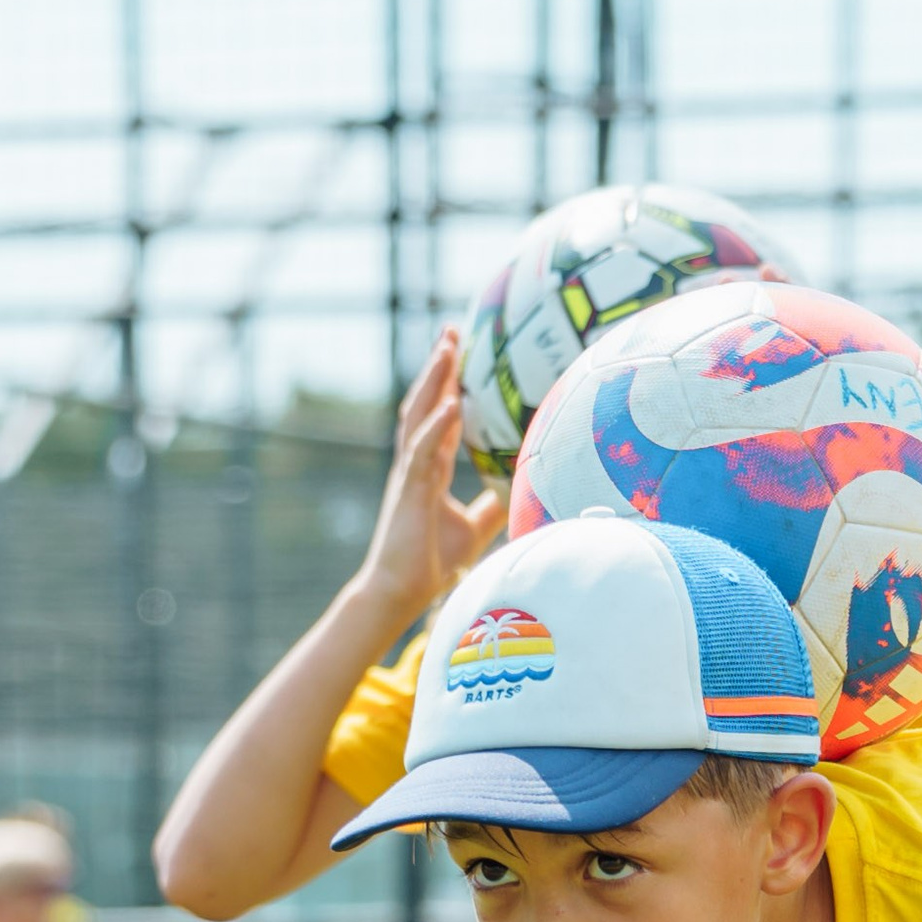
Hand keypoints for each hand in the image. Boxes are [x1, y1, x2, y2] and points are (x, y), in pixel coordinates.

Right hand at [355, 329, 505, 628]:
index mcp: (429, 467)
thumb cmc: (433, 561)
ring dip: (432, 381)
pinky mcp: (409, 492)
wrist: (401, 591)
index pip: (440, 415)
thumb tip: (520, 493)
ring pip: (419, 416)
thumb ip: (491, 506)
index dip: (449, 382)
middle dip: (438, 366)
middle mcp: (417, 462)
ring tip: (446, 348)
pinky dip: (436, 427)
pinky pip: (422, 452)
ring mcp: (410, 474)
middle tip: (451, 330)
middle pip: (425, 403)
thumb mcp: (474, 528)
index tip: (461, 348)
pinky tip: (448, 405)